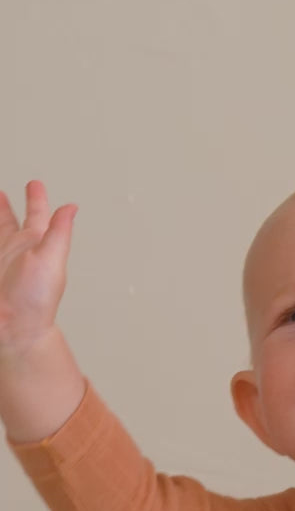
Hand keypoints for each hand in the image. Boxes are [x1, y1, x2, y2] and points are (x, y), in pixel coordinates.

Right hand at [0, 181, 76, 352]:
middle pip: (9, 221)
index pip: (36, 215)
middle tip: (1, 192)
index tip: (35, 184)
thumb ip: (59, 232)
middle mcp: (16, 250)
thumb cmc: (37, 299)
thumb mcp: (51, 259)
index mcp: (36, 244)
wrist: (13, 327)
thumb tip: (72, 207)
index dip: (36, 198)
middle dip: (5, 206)